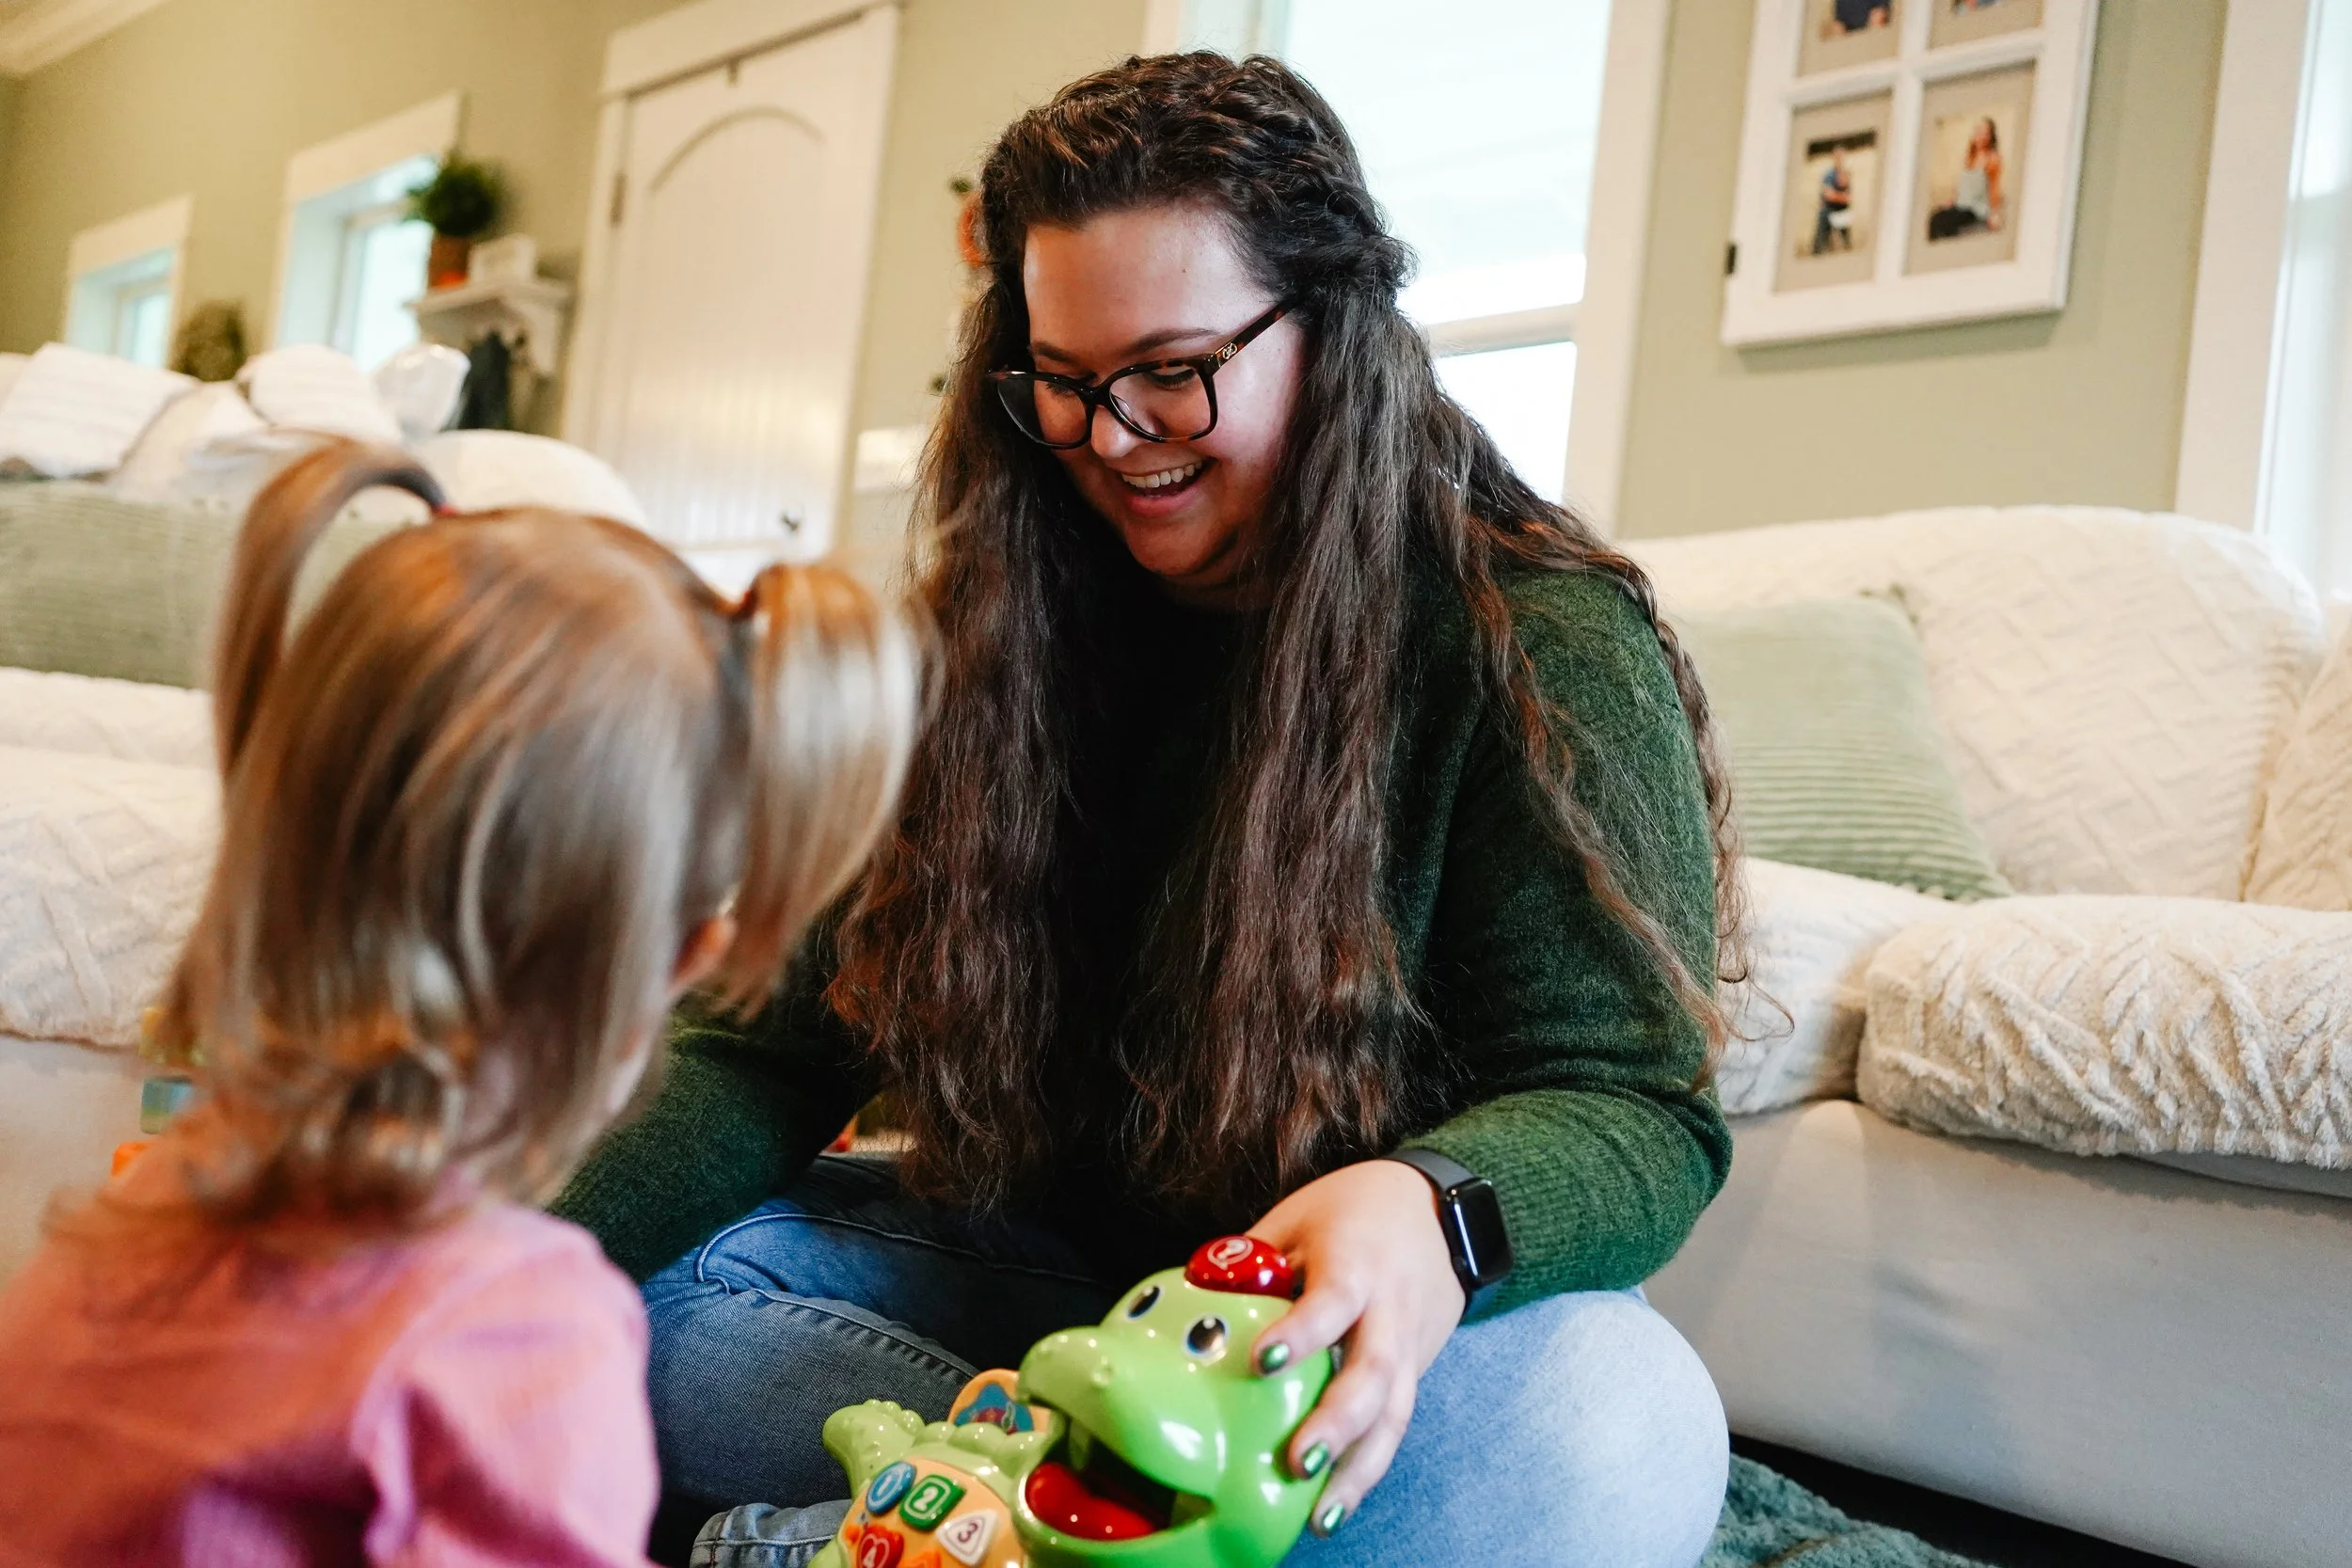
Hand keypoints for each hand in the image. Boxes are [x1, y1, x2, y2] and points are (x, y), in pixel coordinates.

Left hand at [1244, 1158, 1464, 1533]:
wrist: (1437, 1211)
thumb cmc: (1354, 1211)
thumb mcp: (1297, 1218)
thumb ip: (1252, 1262)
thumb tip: (1194, 1301)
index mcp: (1355, 1264)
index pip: (1333, 1300)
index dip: (1302, 1332)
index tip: (1262, 1360)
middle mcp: (1388, 1311)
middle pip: (1374, 1374)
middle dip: (1337, 1424)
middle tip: (1298, 1463)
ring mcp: (1408, 1347)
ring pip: (1393, 1414)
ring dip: (1358, 1469)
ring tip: (1322, 1515)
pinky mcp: (1415, 1372)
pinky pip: (1395, 1426)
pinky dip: (1368, 1468)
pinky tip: (1336, 1505)